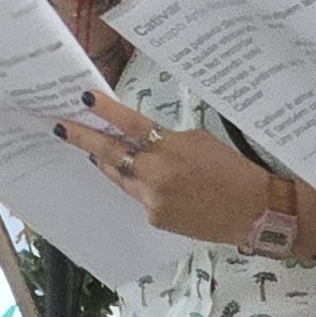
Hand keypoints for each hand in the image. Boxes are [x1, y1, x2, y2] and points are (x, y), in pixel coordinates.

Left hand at [58, 91, 284, 245]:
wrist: (253, 210)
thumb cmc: (231, 170)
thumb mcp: (199, 141)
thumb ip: (166, 139)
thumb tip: (142, 140)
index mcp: (170, 146)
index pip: (130, 124)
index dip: (105, 111)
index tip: (84, 99)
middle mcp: (156, 173)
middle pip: (111, 153)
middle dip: (84, 139)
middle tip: (62, 128)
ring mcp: (152, 198)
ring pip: (120, 176)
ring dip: (109, 163)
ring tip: (96, 151)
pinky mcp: (155, 217)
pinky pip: (139, 197)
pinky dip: (141, 187)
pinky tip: (157, 185)